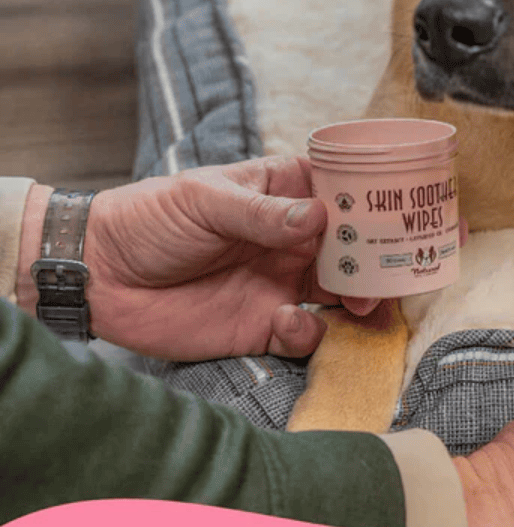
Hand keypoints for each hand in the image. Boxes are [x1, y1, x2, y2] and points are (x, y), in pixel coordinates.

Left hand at [19, 157, 376, 360]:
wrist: (98, 277)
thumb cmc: (148, 219)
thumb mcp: (203, 201)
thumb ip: (262, 213)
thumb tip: (320, 217)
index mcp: (279, 196)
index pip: (339, 192)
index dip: (373, 199)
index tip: (403, 208)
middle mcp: (289, 240)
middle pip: (353, 248)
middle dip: (378, 259)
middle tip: (393, 270)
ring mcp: (280, 284)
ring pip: (342, 293)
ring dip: (360, 299)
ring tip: (362, 303)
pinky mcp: (263, 326)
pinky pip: (306, 333)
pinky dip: (309, 332)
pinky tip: (288, 320)